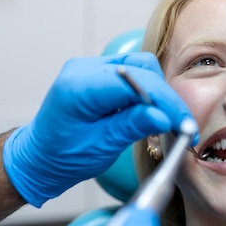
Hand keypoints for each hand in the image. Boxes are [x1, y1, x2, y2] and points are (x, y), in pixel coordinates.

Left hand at [3, 53, 196, 206]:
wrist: (41, 157)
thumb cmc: (63, 157)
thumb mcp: (99, 147)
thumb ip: (131, 127)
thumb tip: (164, 117)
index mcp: (80, 87)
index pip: (136, 83)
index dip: (165, 102)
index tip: (184, 125)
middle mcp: (86, 69)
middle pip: (143, 69)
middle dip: (166, 98)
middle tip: (183, 126)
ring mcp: (94, 68)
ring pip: (143, 68)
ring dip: (160, 94)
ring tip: (170, 122)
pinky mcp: (102, 75)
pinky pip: (136, 75)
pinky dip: (150, 93)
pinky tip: (155, 114)